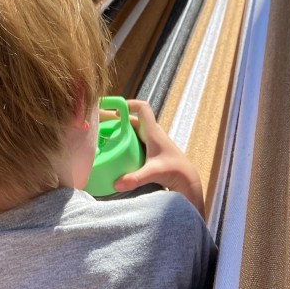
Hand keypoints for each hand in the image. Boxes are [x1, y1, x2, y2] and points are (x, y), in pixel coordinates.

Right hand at [113, 100, 204, 216]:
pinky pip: (136, 142)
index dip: (129, 104)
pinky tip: (117, 153)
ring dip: (121, 132)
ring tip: (105, 138)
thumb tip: (116, 184)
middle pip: (133, 120)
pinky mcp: (151, 152)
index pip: (143, 108)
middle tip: (101, 125)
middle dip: (118, 120)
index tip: (115, 110)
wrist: (188, 181)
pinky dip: (126, 143)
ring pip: (134, 131)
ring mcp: (152, 142)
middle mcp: (153, 134)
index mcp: (153, 132)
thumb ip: (135, 179)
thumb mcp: (153, 173)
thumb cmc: (175, 172)